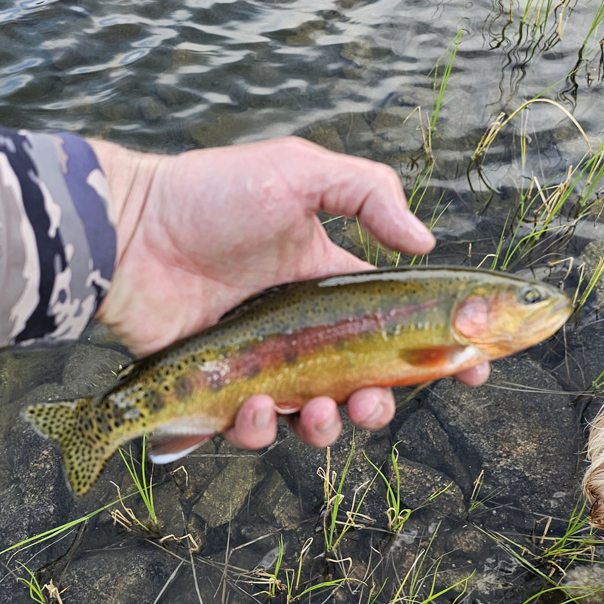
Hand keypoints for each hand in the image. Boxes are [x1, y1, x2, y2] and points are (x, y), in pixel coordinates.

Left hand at [90, 137, 489, 448]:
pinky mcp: (216, 392)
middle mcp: (301, 332)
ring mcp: (260, 366)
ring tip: (317, 412)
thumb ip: (368, 194)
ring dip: (327, 428)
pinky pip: (251, 431)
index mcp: (329, 285)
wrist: (127, 232)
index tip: (476, 370)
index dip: (442, 351)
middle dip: (381, 405)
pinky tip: (253, 406)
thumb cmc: (209, 197)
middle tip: (374, 402)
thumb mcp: (298, 172)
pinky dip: (259, 430)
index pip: (398, 326)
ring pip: (313, 419)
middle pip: (363, 386)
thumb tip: (425, 244)